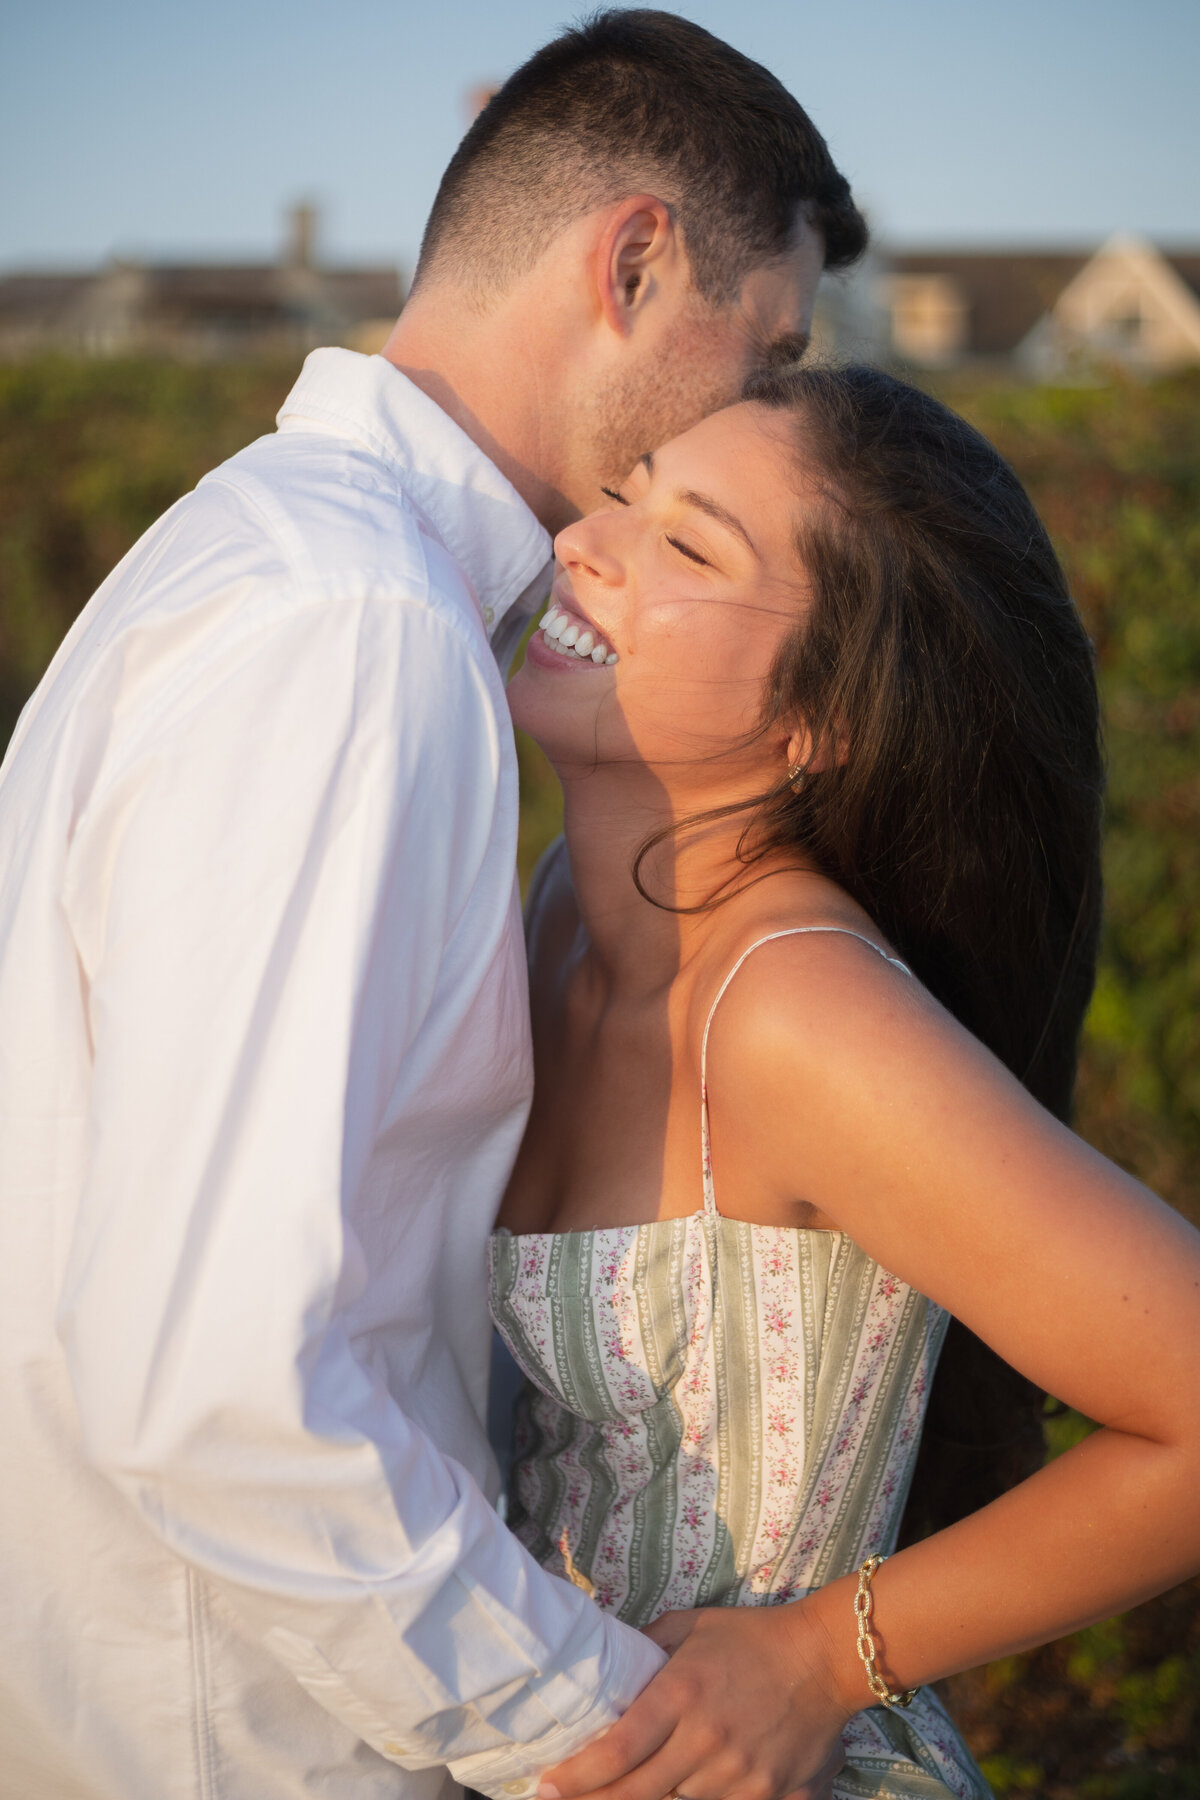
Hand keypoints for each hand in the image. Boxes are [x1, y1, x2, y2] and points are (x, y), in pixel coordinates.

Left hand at [538, 1602, 853, 1799]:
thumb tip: (607, 1658)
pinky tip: (688, 1783)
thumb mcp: (691, 1625)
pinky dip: (696, 1797)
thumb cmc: (752, 1636)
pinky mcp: (767, 1792)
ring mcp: (738, 1773)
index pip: (618, 1748)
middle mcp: (706, 1739)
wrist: (825, 1658)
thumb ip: (646, 1644)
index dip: (578, 1775)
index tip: (547, 1786)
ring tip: (631, 1784)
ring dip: (652, 1796)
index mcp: (682, 1693)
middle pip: (637, 1792)